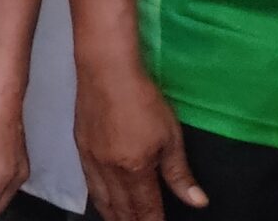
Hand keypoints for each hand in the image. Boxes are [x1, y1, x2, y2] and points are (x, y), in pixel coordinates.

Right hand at [77, 65, 206, 220]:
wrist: (106, 71)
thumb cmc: (142, 99)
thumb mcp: (170, 136)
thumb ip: (180, 173)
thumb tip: (197, 201)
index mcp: (134, 168)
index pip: (145, 208)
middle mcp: (109, 169)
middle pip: (121, 208)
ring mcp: (91, 158)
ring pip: (101, 199)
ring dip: (112, 215)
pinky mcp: (80, 146)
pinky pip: (88, 182)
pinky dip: (97, 198)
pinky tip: (101, 199)